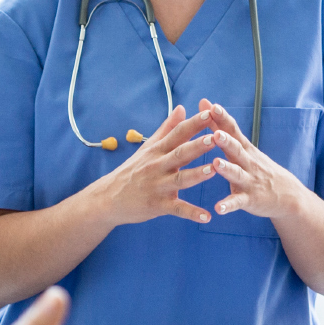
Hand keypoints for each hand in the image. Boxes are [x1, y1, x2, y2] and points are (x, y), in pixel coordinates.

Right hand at [97, 105, 218, 225]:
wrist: (108, 198)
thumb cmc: (132, 170)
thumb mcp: (148, 147)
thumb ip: (167, 128)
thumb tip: (181, 107)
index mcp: (158, 150)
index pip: (177, 133)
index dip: (193, 123)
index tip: (209, 112)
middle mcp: (157, 166)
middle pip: (180, 153)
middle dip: (197, 145)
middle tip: (215, 137)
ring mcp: (158, 186)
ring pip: (180, 179)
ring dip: (197, 174)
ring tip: (213, 170)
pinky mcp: (157, 205)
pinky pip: (177, 209)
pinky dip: (192, 213)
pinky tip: (207, 216)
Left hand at [199, 100, 304, 220]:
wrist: (288, 195)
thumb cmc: (258, 167)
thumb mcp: (243, 146)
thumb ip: (221, 127)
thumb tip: (206, 103)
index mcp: (244, 148)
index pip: (233, 130)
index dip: (223, 118)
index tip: (211, 106)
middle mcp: (247, 162)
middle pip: (236, 149)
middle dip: (226, 141)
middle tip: (215, 133)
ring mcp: (250, 181)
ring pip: (237, 174)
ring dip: (227, 169)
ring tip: (216, 164)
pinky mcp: (250, 199)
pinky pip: (238, 202)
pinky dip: (228, 205)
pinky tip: (218, 209)